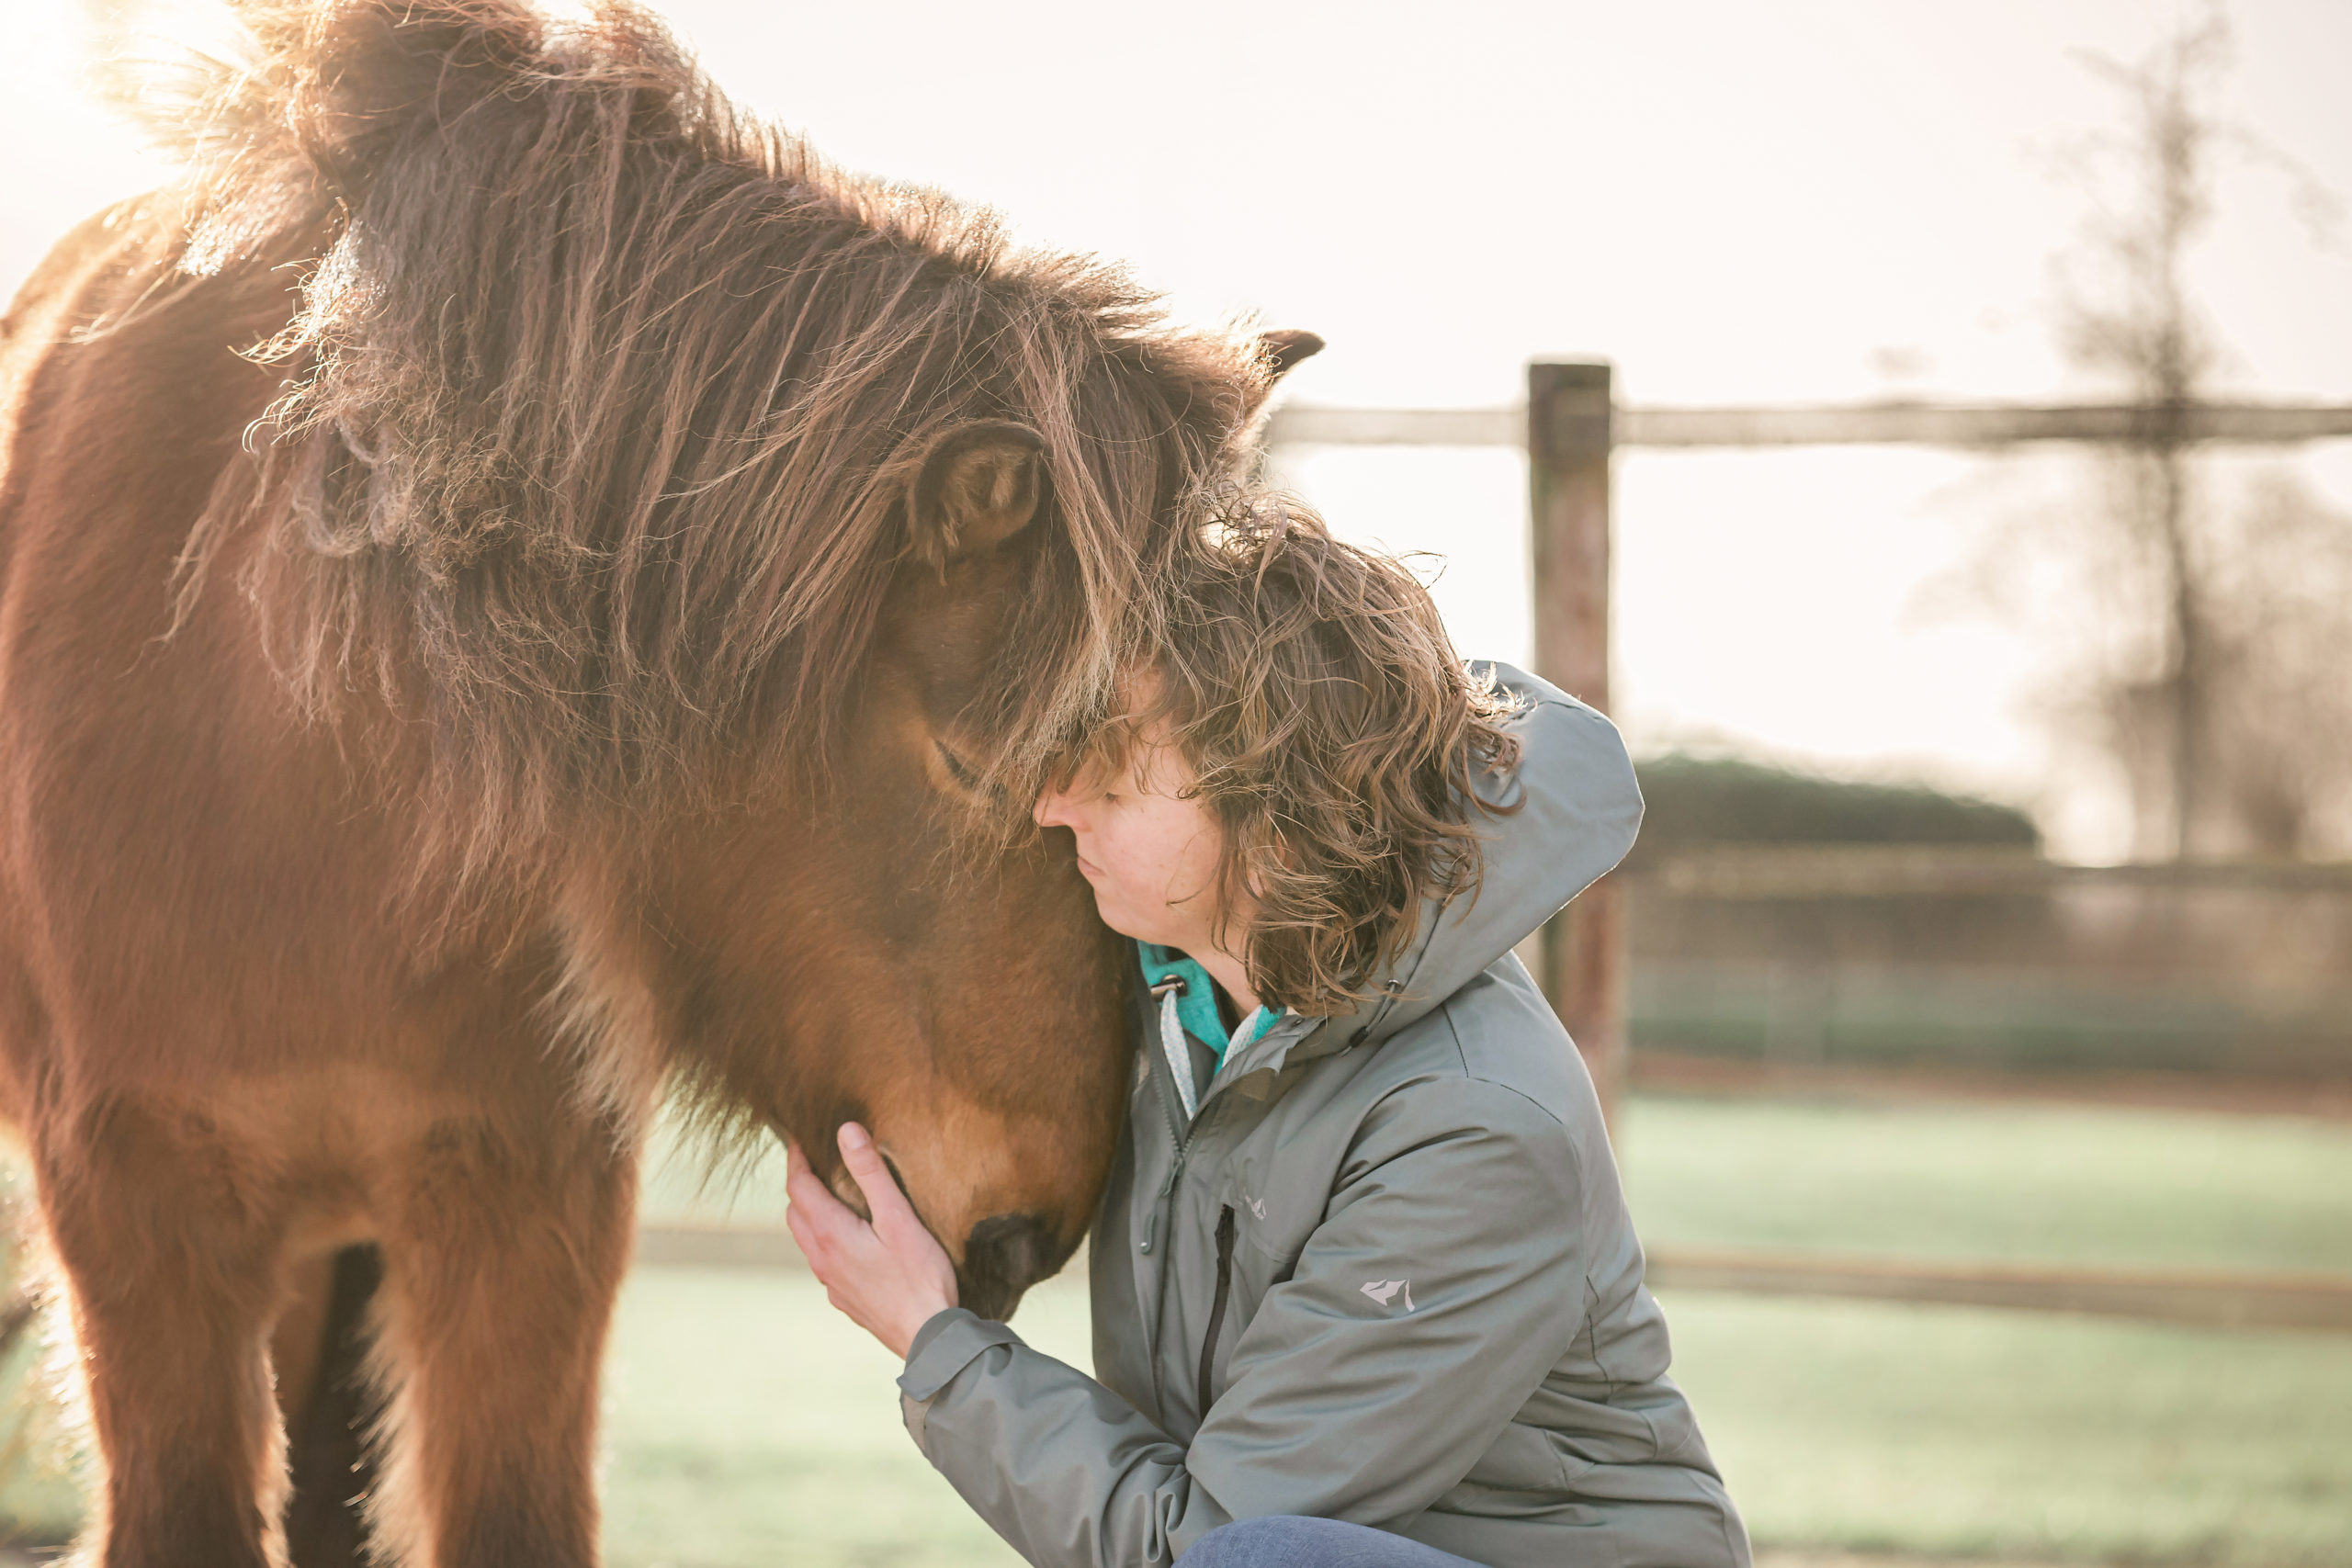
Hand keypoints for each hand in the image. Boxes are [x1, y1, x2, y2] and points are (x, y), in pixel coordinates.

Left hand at [783, 1122, 958, 1358]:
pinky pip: (824, 1264)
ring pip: (807, 1241)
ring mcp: (831, 1284)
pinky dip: (826, 1242)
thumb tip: (846, 1131)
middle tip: (815, 1163)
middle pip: (795, 1213)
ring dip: (810, 1215)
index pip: (798, 1186)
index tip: (799, 1137)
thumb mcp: (898, 1217)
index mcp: (830, 1233)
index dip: (796, 1158)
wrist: (928, 1337)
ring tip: (832, 1197)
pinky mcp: (845, 1300)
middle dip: (800, 1185)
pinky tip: (852, 1242)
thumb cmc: (919, 1275)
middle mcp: (822, 1260)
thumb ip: (871, 1173)